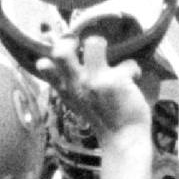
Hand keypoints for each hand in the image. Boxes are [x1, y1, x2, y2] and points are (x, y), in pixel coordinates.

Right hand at [36, 33, 150, 144]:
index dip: (52, 51)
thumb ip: (68, 83)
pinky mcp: (114, 82)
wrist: (123, 138)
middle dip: (72, 40)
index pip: (44, 67)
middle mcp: (76, 85)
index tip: (66, 48)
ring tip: (113, 58)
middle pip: (60, 52)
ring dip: (108, 47)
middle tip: (83, 45)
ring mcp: (94, 82)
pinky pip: (127, 63)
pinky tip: (134, 79)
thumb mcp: (78, 101)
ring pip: (94, 43)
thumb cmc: (103, 117)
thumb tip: (51, 61)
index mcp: (66, 89)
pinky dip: (133, 70)